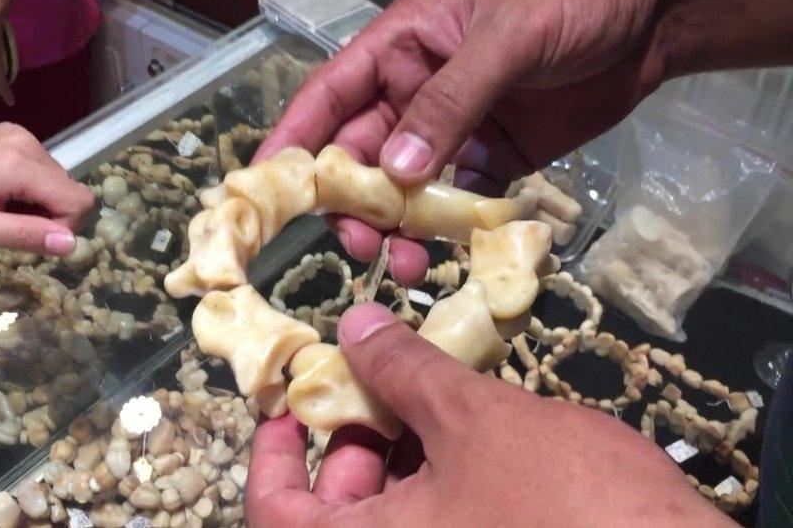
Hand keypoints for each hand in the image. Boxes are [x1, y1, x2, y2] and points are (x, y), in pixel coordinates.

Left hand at [247, 303, 733, 526]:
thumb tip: (355, 326)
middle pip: (333, 508)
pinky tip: (467, 428)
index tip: (284, 402)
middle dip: (348, 435)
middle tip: (371, 377)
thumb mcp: (475, 422)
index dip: (267, 453)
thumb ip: (405, 372)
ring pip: (390, 514)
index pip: (275, 511)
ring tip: (426, 390)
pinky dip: (438, 476)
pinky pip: (439, 522)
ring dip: (398, 450)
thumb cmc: (567, 503)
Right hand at [250, 0, 710, 284]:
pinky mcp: (497, 154)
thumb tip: (394, 172)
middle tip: (357, 245)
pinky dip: (449, 230)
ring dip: (398, 225)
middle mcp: (416, 90)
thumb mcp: (505, 38)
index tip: (266, 188)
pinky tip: (446, 257)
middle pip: (362, 153)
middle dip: (352, 201)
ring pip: (407, 186)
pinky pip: (460, 199)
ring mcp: (456, 126)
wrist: (654, 13)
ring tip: (404, 264)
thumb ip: (449, 102)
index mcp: (402, 46)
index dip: (293, 140)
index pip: (329, 96)